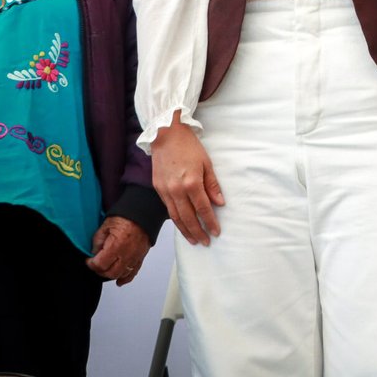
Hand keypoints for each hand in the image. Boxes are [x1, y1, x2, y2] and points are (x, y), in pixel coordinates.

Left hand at [87, 215, 150, 284]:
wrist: (144, 213)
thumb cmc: (127, 217)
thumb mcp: (106, 225)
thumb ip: (97, 241)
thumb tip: (94, 252)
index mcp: (117, 245)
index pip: (100, 264)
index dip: (91, 264)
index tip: (89, 260)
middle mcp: (127, 254)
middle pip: (110, 273)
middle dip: (100, 270)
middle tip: (96, 264)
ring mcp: (135, 257)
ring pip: (121, 275)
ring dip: (111, 274)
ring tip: (106, 269)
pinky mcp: (141, 257)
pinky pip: (133, 273)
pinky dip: (125, 278)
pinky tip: (120, 280)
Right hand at [151, 113, 225, 244]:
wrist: (165, 135)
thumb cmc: (189, 146)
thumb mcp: (207, 163)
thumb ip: (212, 184)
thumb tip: (220, 203)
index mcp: (191, 182)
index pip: (203, 208)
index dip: (210, 222)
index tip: (216, 232)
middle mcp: (176, 190)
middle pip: (188, 217)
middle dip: (198, 231)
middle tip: (205, 242)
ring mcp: (165, 190)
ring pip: (175, 216)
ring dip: (185, 230)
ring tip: (194, 239)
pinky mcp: (157, 188)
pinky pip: (167, 208)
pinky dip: (175, 219)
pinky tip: (181, 225)